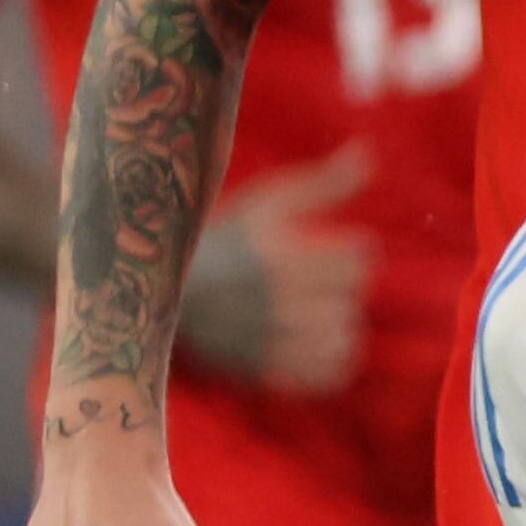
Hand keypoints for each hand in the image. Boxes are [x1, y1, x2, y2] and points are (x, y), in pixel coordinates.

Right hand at [183, 146, 377, 396]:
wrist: (158, 291)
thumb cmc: (223, 239)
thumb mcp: (266, 203)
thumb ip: (321, 183)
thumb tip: (368, 153)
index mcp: (276, 254)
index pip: (360, 258)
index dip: (348, 250)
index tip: (322, 249)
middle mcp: (274, 299)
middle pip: (353, 297)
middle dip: (338, 287)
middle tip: (308, 281)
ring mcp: (270, 340)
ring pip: (348, 335)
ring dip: (337, 322)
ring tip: (309, 309)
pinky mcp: (267, 371)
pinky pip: (333, 371)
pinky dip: (331, 356)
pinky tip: (310, 337)